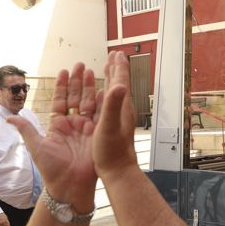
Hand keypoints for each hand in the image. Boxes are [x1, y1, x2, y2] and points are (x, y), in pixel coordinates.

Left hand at [7, 63, 101, 204]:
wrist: (69, 186)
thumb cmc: (51, 169)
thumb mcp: (36, 146)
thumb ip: (26, 129)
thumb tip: (8, 116)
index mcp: (58, 125)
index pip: (61, 100)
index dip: (63, 86)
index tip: (64, 71)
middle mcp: (73, 125)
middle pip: (76, 97)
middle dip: (78, 81)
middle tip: (81, 64)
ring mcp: (87, 129)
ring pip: (89, 102)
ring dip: (90, 86)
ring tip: (91, 71)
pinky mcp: (98, 135)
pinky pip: (101, 114)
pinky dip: (103, 101)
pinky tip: (104, 88)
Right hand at [93, 51, 137, 180]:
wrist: (117, 172)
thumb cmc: (112, 152)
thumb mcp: (108, 126)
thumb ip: (112, 104)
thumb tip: (119, 84)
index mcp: (121, 108)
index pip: (121, 81)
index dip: (118, 67)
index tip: (116, 53)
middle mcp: (122, 111)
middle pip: (119, 84)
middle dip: (115, 69)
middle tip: (114, 55)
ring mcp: (118, 119)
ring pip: (114, 93)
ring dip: (111, 79)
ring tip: (108, 68)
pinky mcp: (113, 126)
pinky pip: (108, 104)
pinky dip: (105, 94)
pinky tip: (102, 95)